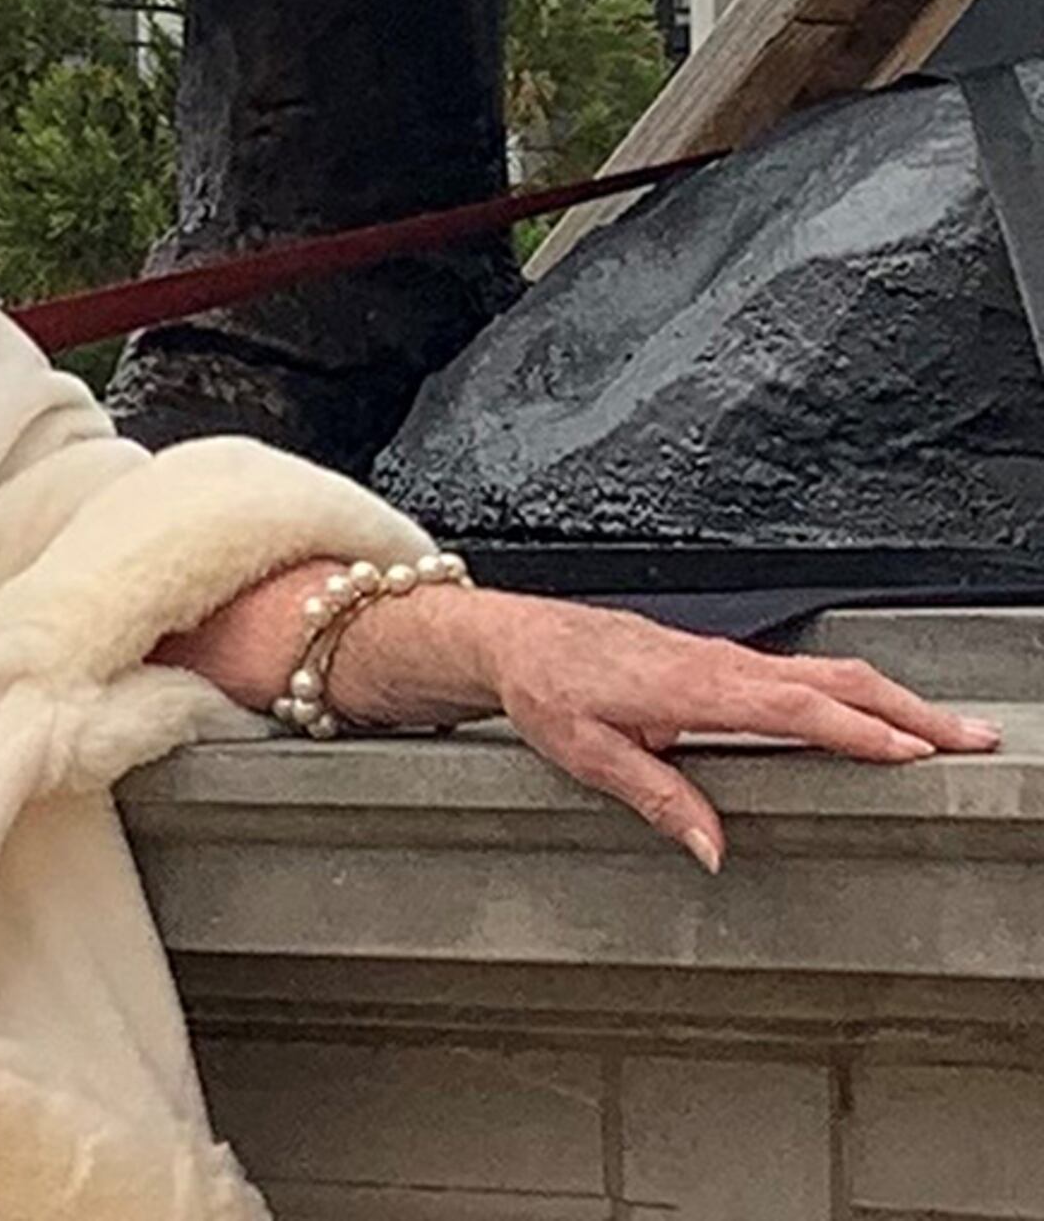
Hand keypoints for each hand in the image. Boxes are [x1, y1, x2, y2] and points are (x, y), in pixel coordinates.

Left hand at [334, 587, 1004, 871]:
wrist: (517, 640)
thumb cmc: (548, 690)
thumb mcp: (587, 753)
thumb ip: (657, 796)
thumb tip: (713, 848)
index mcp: (694, 689)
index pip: (796, 709)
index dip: (858, 732)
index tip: (913, 751)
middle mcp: (720, 666)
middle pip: (836, 682)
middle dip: (909, 709)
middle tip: (971, 738)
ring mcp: (725, 660)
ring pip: (827, 673)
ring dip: (893, 699)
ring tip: (949, 730)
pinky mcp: (721, 662)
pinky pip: (803, 673)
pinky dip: (856, 691)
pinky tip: (879, 714)